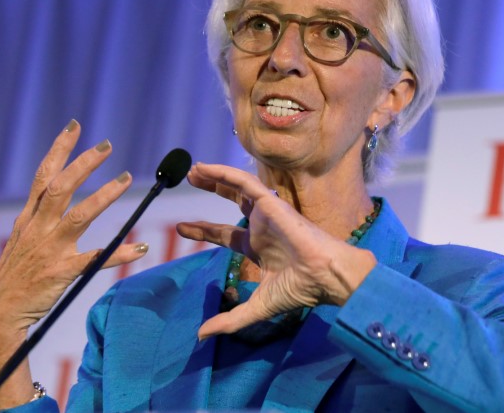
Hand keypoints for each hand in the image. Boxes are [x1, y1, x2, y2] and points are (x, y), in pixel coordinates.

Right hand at [0, 120, 146, 407]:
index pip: (44, 176)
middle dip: (84, 163)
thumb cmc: (12, 278)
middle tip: (107, 145)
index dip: (59, 149)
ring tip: (125, 178)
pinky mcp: (62, 272)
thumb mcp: (19, 240)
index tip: (74, 127)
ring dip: (104, 195)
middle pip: (61, 187)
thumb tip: (50, 199)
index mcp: (28, 219)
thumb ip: (36, 219)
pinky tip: (140, 248)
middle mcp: (38, 229)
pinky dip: (120, 253)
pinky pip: (96, 260)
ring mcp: (50, 249)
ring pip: (79, 215)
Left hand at [176, 163, 375, 339]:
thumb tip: (201, 334)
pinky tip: (206, 169)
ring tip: (193, 169)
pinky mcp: (271, 203)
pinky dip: (225, 174)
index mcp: (259, 246)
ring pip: (237, 187)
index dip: (203, 229)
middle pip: (231, 201)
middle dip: (211, 189)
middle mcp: (262, 226)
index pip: (225, 234)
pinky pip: (245, 182)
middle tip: (189, 178)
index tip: (180, 227)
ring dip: (215, 177)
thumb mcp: (256, 308)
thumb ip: (229, 319)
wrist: (323, 277)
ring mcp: (267, 213)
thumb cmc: (298, 290)